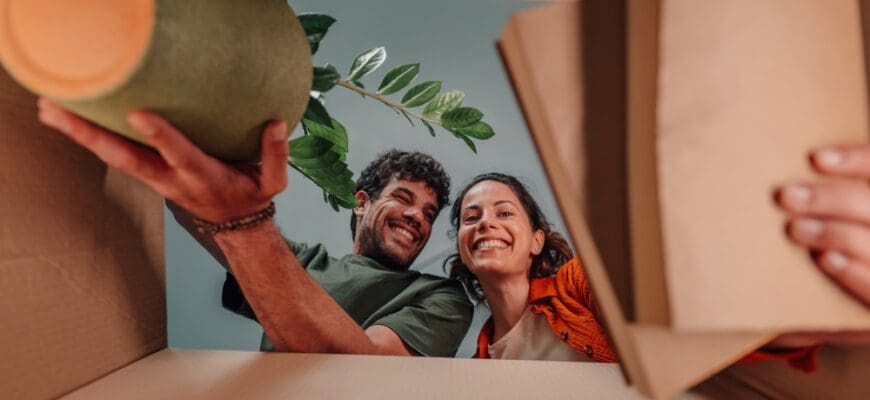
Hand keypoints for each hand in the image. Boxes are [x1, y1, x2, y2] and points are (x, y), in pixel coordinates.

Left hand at [36, 98, 289, 222]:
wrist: (234, 226)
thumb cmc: (250, 198)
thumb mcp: (273, 183)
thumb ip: (276, 154)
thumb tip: (275, 123)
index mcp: (203, 177)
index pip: (181, 155)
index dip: (162, 137)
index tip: (140, 114)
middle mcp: (171, 179)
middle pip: (126, 158)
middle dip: (93, 136)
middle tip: (60, 113)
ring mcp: (155, 178)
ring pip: (113, 157)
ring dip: (81, 135)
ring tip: (51, 110)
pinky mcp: (147, 174)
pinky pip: (115, 155)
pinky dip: (91, 139)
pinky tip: (68, 119)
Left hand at [774, 144, 869, 305]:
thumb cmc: (847, 234)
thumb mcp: (843, 211)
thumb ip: (831, 197)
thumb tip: (792, 173)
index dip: (855, 159)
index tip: (816, 158)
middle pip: (868, 204)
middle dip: (830, 198)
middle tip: (786, 196)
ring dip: (833, 233)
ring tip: (795, 228)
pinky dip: (850, 271)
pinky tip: (824, 258)